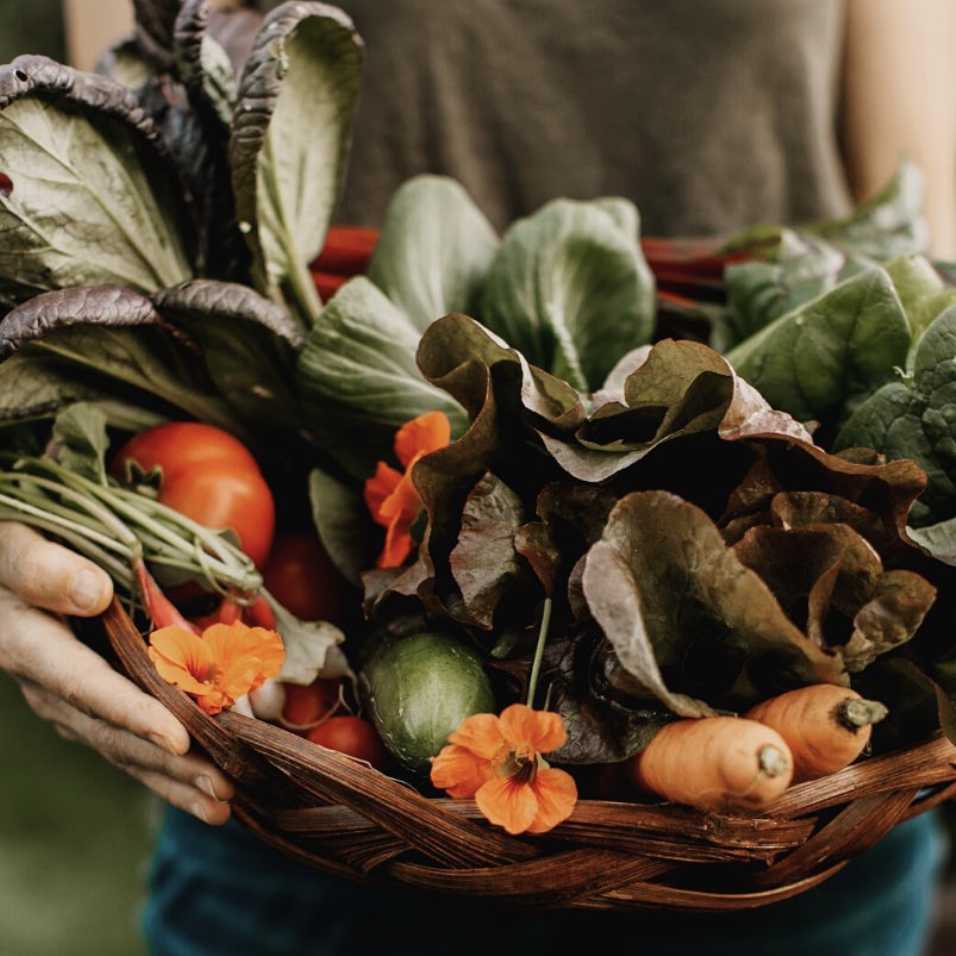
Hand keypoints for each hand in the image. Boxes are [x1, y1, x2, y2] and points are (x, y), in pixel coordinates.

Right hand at [0, 523, 233, 823]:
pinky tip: (201, 791)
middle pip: (114, 732)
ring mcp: (70, 700)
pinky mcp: (90, 702)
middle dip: (169, 764)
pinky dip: (165, 769)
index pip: (88, 686)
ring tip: (223, 803)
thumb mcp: (16, 547)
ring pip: (124, 748)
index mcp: (31, 647)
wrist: (0, 569)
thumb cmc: (14, 549)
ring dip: (174, 779)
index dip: (134, 714)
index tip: (179, 739)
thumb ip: (44, 569)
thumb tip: (92, 592)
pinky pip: (127, 742)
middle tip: (222, 786)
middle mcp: (49, 685)